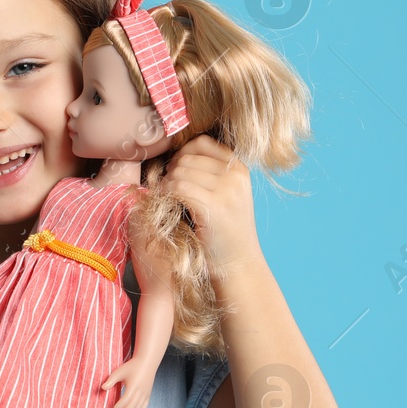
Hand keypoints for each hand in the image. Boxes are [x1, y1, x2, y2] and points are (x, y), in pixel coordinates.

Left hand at [101, 359, 155, 407]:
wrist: (147, 362)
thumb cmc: (132, 367)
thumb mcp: (120, 371)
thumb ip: (111, 380)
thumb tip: (102, 388)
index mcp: (133, 385)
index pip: (126, 399)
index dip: (120, 405)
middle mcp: (141, 391)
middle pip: (133, 405)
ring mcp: (146, 393)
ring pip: (139, 407)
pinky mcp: (148, 393)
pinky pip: (145, 405)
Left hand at [161, 134, 265, 278]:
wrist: (238, 265)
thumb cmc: (225, 232)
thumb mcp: (226, 195)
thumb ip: (209, 174)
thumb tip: (175, 156)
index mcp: (239, 168)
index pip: (202, 142)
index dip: (182, 154)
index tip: (175, 172)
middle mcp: (236, 175)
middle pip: (188, 157)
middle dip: (171, 171)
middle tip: (167, 189)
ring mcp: (227, 189)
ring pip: (180, 172)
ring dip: (167, 184)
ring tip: (167, 198)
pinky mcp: (214, 206)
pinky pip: (178, 188)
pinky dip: (167, 194)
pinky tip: (167, 204)